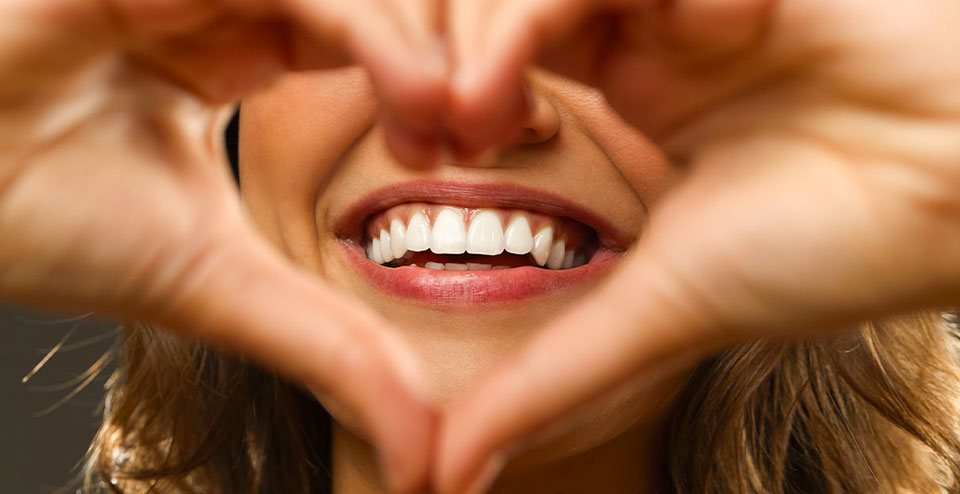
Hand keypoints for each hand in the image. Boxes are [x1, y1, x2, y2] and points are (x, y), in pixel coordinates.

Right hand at [0, 1, 445, 490]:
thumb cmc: (49, 222)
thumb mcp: (220, 285)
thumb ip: (325, 346)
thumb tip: (423, 450)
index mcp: (243, 48)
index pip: (380, 37)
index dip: (439, 88)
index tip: (475, 155)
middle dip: (453, 62)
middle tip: (482, 140)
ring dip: (422, 49)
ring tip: (446, 132)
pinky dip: (372, 30)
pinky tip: (412, 97)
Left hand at [439, 1, 959, 490]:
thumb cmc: (832, 247)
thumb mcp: (655, 311)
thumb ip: (549, 379)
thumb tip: (451, 472)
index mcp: (635, 92)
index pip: (493, 60)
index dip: (439, 99)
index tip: (423, 159)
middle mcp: (649, 31)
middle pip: (492, 5)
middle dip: (437, 60)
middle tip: (428, 134)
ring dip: (484, 35)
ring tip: (477, 113)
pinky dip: (554, 6)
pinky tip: (558, 71)